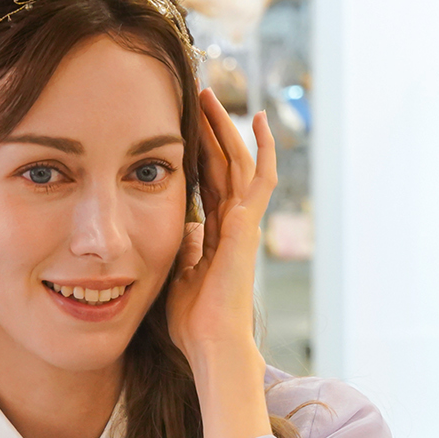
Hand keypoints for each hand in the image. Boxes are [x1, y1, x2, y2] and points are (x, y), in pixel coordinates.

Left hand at [168, 89, 277, 437]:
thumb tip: (187, 228)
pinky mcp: (249, 225)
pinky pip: (260, 178)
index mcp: (216, 234)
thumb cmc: (192, 323)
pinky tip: (257, 120)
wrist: (211, 343)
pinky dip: (262, 148)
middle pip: (224, 164)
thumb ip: (182, 250)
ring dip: (226, 128)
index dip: (199, 152)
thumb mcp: (175, 276)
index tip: (185, 125)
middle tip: (197, 95)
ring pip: (239, 162)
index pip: (209, 181)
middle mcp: (233, 224)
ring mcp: (244, 223)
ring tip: (211, 95)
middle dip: (210, 129)